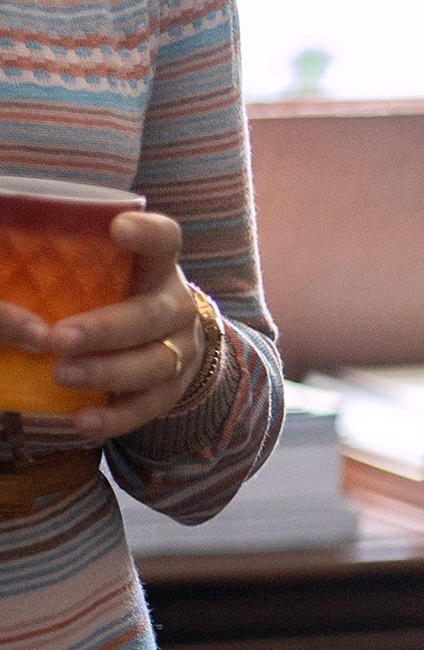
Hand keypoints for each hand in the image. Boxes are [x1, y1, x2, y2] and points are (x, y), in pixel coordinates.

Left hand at [5, 211, 200, 438]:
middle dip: (109, 328)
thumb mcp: (91, 276)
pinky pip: (148, 408)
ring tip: (61, 376)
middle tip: (61, 337)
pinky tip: (81, 420)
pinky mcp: (170, 391)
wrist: (161, 341)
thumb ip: (50, 273)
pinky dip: (114, 417)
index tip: (117, 229)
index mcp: (156, 266)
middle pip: (155, 314)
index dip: (148, 234)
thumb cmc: (109, 297)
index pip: (165, 240)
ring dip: (108, 371)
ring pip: (155, 363)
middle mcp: (175, 306)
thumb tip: (12, 309)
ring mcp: (180, 350)